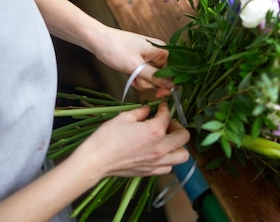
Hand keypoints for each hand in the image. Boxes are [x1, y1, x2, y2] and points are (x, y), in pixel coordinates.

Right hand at [71, 102, 189, 179]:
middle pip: (184, 137)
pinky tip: (159, 152)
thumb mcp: (124, 117)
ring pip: (182, 156)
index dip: (165, 108)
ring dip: (178, 146)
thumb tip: (147, 110)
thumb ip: (140, 112)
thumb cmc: (107, 138)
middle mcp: (160, 148)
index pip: (167, 116)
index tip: (161, 107)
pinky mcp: (150, 172)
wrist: (96, 160)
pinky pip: (169, 167)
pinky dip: (169, 160)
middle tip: (168, 123)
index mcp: (155, 131)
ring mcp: (156, 162)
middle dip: (178, 126)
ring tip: (168, 140)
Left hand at [93, 28, 173, 97]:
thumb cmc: (115, 48)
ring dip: (141, 80)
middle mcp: (158, 52)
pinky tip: (130, 74)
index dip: (168, 84)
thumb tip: (171, 85)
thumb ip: (154, 77)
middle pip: (162, 76)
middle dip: (149, 82)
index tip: (159, 94)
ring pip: (152, 77)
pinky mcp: (141, 60)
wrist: (98, 40)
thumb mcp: (136, 66)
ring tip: (131, 73)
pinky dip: (137, 78)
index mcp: (162, 50)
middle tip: (137, 78)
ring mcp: (149, 56)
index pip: (173, 72)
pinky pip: (144, 74)